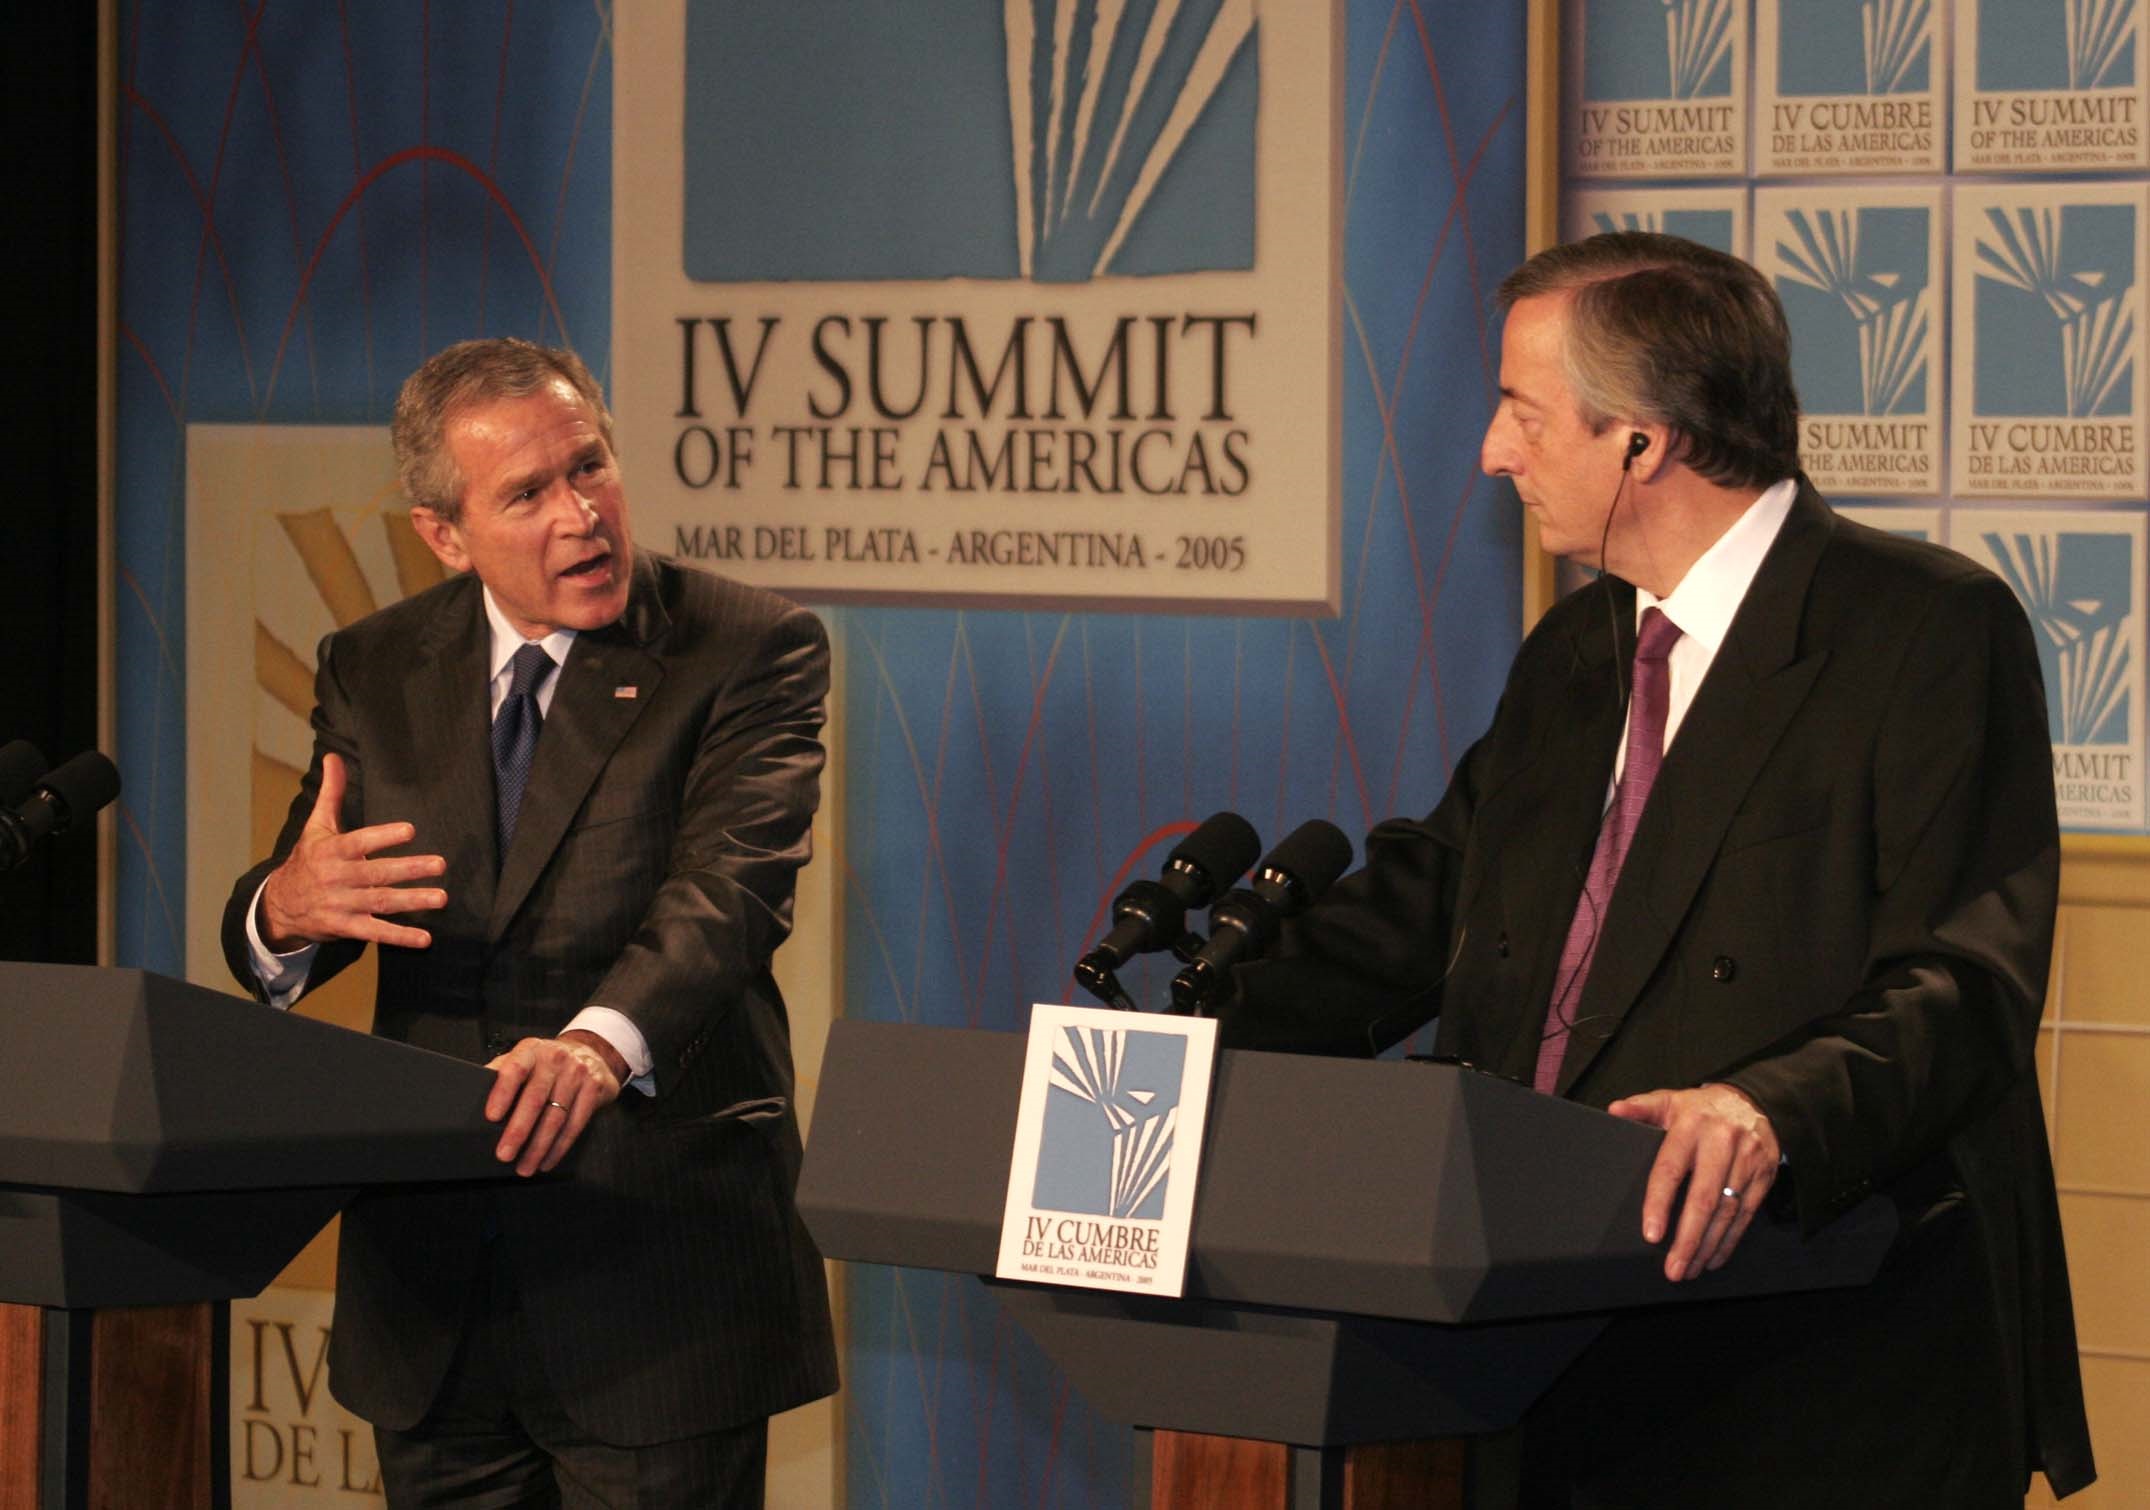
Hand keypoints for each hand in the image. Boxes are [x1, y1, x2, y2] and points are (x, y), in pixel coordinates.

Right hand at [259, 754, 446, 949]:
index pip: (359, 842)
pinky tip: (425, 939)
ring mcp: (342, 905)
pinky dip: (400, 937)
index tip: (410, 830)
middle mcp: (337, 878)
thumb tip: (333, 756)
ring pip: (380, 903)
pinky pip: (375, 933)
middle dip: (408, 869)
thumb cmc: (307, 859)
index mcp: (331, 851)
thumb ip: (331, 793)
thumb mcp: (316, 826)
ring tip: (440, 898)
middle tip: (440, 864)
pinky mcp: (346, 927)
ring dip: (412, 902)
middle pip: (376, 874)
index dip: (383, 837)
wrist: (279, 905)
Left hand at [485, 1031, 625, 1175]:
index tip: (491, 1117)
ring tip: (524, 1167)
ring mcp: (578, 1073)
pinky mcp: (594, 1088)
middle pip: (535, 1099)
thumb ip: (502, 1073)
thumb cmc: (546, 1063)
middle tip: (504, 1154)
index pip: (514, 1069)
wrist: (591, 1053)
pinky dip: (560, 1147)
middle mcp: (556, 1059)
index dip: (502, 1093)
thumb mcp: (523, 1058)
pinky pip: (575, 1124)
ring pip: (556, 1117)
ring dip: (538, 1147)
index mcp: (531, 1050)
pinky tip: (547, 1160)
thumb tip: (471, 1096)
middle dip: (518, 1131)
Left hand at [1607, 1082, 1780, 1281]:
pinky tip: (1714, 1258)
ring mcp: (1746, 1160)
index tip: (1651, 1234)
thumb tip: (1614, 1111)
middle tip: (1673, 1268)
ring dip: (1708, 1246)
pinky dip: (1730, 1240)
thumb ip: (1641, 1107)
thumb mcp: (1669, 1100)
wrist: (1752, 1102)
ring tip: (1689, 1268)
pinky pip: (1747, 1214)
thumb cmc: (1700, 1110)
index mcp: (1690, 1125)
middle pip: (1703, 1199)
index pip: (1671, 1169)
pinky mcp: (1764, 1175)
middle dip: (1687, 1238)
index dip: (1660, 1203)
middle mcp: (1721, 1143)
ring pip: (1726, 1211)